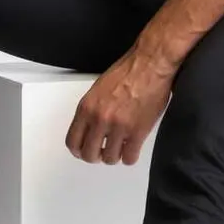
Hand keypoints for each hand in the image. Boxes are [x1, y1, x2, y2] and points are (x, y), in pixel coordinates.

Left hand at [65, 46, 177, 165]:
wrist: (150, 64)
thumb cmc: (128, 71)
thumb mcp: (98, 89)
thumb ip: (91, 111)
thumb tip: (90, 128)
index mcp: (87, 107)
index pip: (72, 141)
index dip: (78, 150)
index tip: (83, 151)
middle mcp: (100, 119)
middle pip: (89, 154)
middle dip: (96, 156)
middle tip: (102, 152)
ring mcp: (119, 127)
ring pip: (110, 159)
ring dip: (114, 156)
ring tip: (120, 148)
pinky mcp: (138, 132)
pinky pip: (129, 158)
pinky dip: (130, 156)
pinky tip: (132, 148)